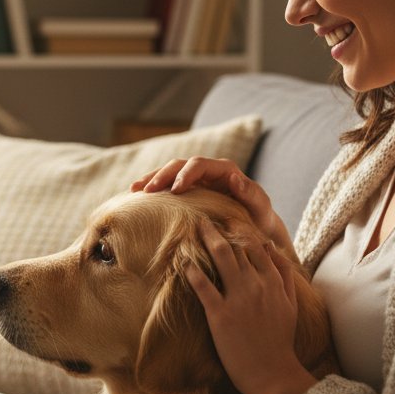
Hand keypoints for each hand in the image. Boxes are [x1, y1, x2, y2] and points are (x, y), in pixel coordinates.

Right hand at [132, 157, 296, 260]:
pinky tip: (137, 199)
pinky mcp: (186, 193)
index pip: (199, 164)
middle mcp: (207, 172)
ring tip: (134, 191)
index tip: (175, 190)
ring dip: (151, 180)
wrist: (255, 228)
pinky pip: (166, 187)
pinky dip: (152, 190)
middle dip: (162, 176)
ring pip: (169, 173)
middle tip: (146, 191)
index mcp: (223, 170)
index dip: (185, 174)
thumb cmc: (259, 219)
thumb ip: (251, 193)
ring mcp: (195, 181)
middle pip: (179, 165)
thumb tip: (234, 178)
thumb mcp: (260, 207)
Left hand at [185, 221, 314, 393]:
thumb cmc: (279, 341)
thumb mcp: (291, 305)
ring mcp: (238, 299)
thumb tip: (275, 251)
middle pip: (237, 247)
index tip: (227, 221)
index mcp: (274, 282)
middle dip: (220, 229)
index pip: (257, 246)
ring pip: (222, 258)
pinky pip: (203, 287)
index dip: (241, 231)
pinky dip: (193, 271)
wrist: (272, 373)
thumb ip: (286, 277)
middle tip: (204, 218)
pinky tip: (183, 261)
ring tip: (194, 227)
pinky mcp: (220, 315)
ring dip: (207, 239)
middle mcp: (257, 285)